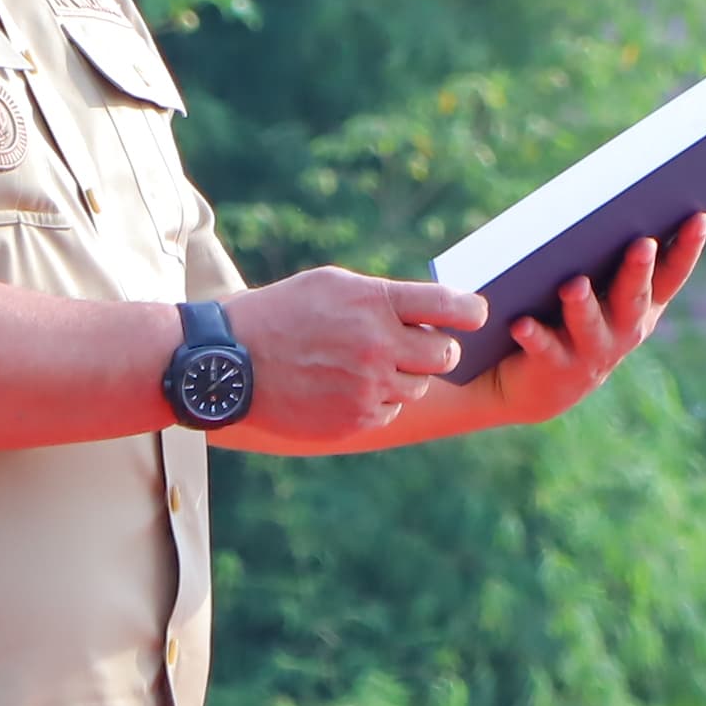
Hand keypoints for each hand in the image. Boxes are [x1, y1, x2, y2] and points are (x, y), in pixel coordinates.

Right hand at [223, 266, 484, 439]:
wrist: (229, 364)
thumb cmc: (282, 314)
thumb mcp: (331, 285)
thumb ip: (384, 296)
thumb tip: (432, 308)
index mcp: (374, 302)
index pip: (451, 306)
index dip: (472, 311)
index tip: (477, 315)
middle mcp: (377, 346)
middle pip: (446, 354)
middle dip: (436, 349)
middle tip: (417, 345)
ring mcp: (367, 387)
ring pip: (419, 387)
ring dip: (403, 377)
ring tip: (367, 365)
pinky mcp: (355, 420)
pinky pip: (390, 411)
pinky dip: (377, 402)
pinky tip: (346, 388)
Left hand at [463, 217, 705, 427]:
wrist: (541, 383)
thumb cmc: (572, 314)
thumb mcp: (597, 285)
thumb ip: (607, 253)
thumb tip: (612, 203)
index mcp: (643, 304)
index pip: (672, 274)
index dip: (688, 248)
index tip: (699, 217)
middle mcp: (625, 330)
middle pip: (634, 297)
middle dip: (638, 271)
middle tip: (642, 244)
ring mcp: (591, 351)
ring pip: (589, 325)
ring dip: (583, 305)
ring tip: (574, 285)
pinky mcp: (554, 368)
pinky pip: (544, 349)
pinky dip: (534, 335)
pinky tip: (521, 322)